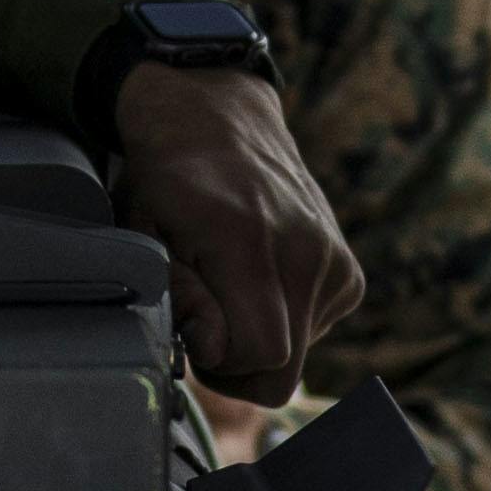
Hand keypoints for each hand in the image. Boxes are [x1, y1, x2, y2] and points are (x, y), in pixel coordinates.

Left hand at [111, 62, 360, 396]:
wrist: (217, 118)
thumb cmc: (169, 177)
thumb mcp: (143, 232)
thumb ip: (174, 295)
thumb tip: (210, 342)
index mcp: (250, 243)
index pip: (261, 355)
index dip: (217, 360)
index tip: (191, 327)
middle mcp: (307, 253)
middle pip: (284, 372)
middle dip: (237, 366)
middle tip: (204, 326)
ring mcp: (334, 262)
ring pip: (298, 356)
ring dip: (258, 339)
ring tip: (229, 287)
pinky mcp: (347, 271)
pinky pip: (314, 330)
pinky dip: (283, 321)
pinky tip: (257, 280)